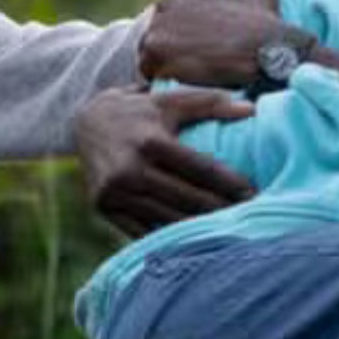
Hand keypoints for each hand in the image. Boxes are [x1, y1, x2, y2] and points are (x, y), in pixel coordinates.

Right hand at [74, 86, 255, 237]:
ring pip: (167, 218)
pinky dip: (167, 235)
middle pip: (187, 198)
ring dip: (198, 226)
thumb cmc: (139, 110)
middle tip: (249, 214)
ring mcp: (114, 193)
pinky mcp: (103, 208)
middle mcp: (130, 170)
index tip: (254, 192)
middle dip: (221, 208)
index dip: (230, 182)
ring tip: (226, 228)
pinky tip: (191, 238)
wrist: (85, 122)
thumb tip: (252, 110)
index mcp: (150, 142)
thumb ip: (212, 103)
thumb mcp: (171, 100)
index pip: (200, 169)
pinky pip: (142, 230)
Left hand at [139, 0, 290, 84]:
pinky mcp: (154, 52)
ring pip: (155, 43)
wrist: (265, 52)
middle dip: (175, 37)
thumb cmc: (266, 20)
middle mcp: (168, 0)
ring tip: (187, 71)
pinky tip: (180, 81)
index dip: (191, 22)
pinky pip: (148, 66)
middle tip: (194, 56)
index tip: (202, 36)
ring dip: (166, 55)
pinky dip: (160, 74)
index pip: (180, 3)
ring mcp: (159, 26)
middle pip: (164, 22)